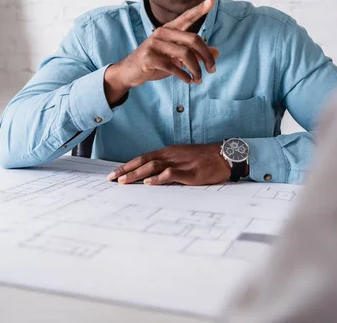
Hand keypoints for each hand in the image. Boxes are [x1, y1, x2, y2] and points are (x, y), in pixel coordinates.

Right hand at [104, 0, 219, 103]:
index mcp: (169, 29)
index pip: (187, 17)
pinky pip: (173, 66)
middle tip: (212, 70)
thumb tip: (217, 52)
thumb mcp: (176, 57)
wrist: (129, 72)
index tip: (212, 0)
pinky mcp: (149, 58)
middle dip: (206, 56)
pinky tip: (188, 80)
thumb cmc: (155, 62)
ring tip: (199, 80)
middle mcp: (162, 33)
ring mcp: (154, 44)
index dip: (199, 9)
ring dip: (196, 69)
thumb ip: (195, 54)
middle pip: (193, 39)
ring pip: (185, 54)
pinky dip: (184, 75)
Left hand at [107, 144, 230, 185]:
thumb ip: (168, 165)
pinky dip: (159, 178)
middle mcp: (171, 155)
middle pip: (144, 161)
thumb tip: (151, 176)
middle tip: (111, 179)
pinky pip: (172, 174)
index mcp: (169, 152)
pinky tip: (150, 183)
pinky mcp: (190, 173)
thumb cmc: (204, 159)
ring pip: (154, 166)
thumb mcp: (183, 158)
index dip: (128, 165)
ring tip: (124, 182)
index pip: (143, 158)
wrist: (225, 155)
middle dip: (126, 170)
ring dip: (137, 174)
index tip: (114, 174)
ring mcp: (180, 163)